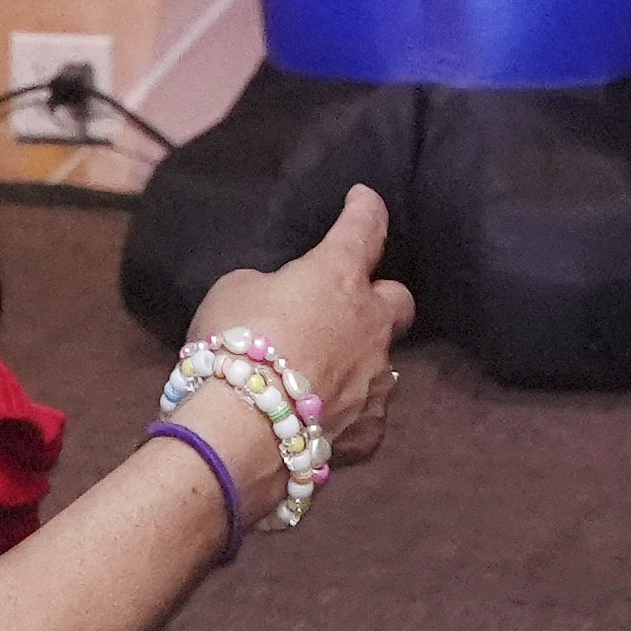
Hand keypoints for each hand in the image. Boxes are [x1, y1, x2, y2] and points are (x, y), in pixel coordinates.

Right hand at [182, 187, 416, 522]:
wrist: (239, 432)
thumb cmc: (232, 344)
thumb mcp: (234, 291)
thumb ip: (270, 288)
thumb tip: (282, 303)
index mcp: (338, 277)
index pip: (364, 228)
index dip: (365, 209)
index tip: (363, 199)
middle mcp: (370, 325)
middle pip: (399, 301)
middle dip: (379, 299)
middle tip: (349, 306)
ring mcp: (376, 382)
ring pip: (383, 363)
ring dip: (358, 361)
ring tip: (320, 375)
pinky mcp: (369, 432)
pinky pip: (366, 415)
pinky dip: (345, 414)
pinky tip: (318, 421)